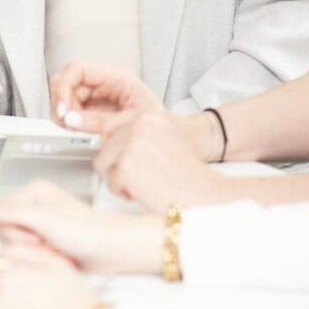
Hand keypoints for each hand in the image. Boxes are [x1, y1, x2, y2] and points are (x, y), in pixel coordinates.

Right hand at [0, 180, 162, 274]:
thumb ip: (10, 212)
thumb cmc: (87, 231)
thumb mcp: (44, 220)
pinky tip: (56, 257)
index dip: (16, 232)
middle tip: (49, 242)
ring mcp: (40, 227)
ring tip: (55, 249)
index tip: (36, 233)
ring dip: (35, 254)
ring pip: (16, 248)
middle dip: (28, 245)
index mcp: (32, 193)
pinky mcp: (45, 244)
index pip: (0, 217)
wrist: (110, 250)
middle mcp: (34, 208)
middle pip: (6, 234)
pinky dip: (41, 261)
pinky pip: (28, 257)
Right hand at [50, 61, 160, 132]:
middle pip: (67, 83)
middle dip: (63, 104)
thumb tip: (72, 119)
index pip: (77, 69)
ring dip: (64, 115)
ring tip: (74, 129)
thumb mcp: (128, 123)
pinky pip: (72, 112)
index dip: (64, 87)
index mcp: (116, 77)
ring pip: (66, 98)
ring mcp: (97, 96)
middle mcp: (104, 83)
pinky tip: (78, 131)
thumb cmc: (157, 128)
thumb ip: (98, 120)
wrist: (166, 142)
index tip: (62, 109)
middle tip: (67, 124)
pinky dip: (69, 122)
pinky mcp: (93, 110)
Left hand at [96, 108, 228, 212]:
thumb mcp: (165, 136)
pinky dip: (124, 192)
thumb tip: (108, 137)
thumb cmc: (187, 172)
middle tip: (141, 174)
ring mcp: (130, 144)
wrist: (205, 194)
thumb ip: (139, 131)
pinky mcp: (125, 166)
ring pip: (103, 164)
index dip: (117, 147)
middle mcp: (138, 124)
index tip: (129, 158)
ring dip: (119, 177)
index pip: (111, 125)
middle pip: (105, 145)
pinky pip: (110, 183)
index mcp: (148, 114)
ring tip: (144, 183)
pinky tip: (146, 192)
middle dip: (117, 163)